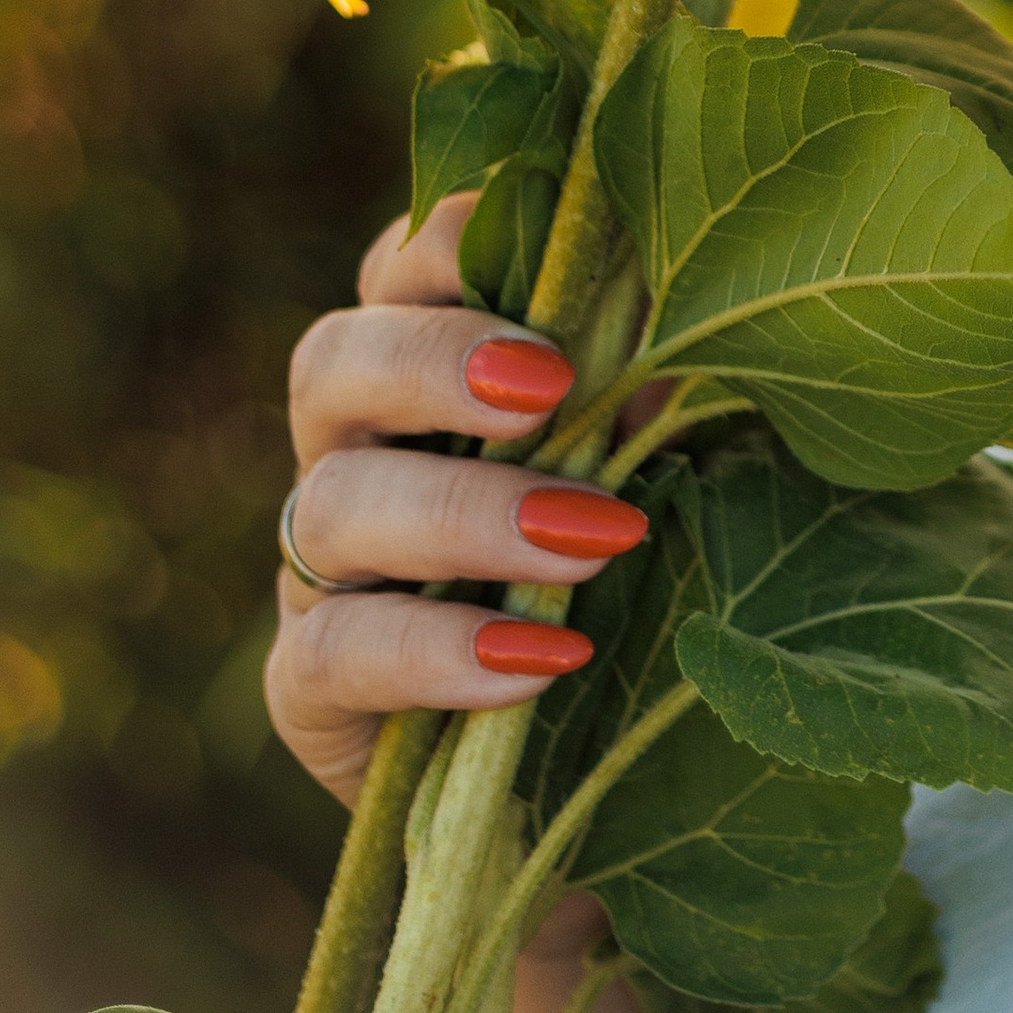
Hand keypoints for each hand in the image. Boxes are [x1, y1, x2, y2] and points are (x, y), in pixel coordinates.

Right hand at [267, 192, 651, 809]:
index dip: (452, 252)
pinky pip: (331, 654)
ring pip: (331, 505)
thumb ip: (657, 386)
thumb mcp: (658, 461)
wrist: (596, 760)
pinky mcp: (309, 687)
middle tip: (546, 387)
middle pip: (331, 363)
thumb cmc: (637, 567)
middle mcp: (355, 447)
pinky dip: (431, 652)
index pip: (400, 266)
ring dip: (463, 512)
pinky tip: (536, 661)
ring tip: (590, 540)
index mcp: (429, 364)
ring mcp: (321, 567)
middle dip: (432, 362)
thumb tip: (704, 310)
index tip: (554, 278)